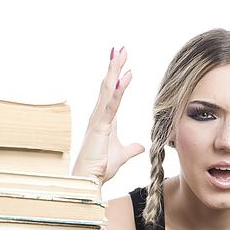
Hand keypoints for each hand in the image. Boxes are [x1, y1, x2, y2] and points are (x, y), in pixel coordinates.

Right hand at [71, 46, 144, 183]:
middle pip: (108, 85)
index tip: (123, 62)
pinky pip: (111, 106)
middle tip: (120, 48)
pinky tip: (122, 78)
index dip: (117, 76)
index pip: (112, 92)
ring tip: (120, 54)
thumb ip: (131, 148)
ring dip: (114, 71)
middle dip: (114, 66)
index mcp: (105, 119)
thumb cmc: (100, 168)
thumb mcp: (121, 155)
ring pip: (108, 90)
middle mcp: (99, 116)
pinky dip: (117, 92)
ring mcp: (98, 120)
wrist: (89, 180)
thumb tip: (140, 145)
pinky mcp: (100, 127)